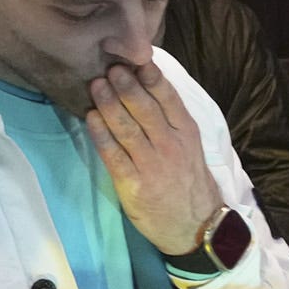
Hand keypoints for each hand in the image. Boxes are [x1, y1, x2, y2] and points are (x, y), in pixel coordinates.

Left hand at [84, 59, 228, 257]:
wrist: (197, 228)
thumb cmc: (189, 185)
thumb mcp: (192, 149)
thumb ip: (171, 123)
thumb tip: (145, 91)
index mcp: (186, 134)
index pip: (168, 99)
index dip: (151, 78)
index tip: (138, 60)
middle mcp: (170, 145)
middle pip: (145, 109)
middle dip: (126, 85)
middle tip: (110, 68)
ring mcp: (152, 165)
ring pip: (127, 128)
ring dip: (109, 104)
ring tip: (96, 85)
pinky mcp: (134, 184)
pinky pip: (114, 154)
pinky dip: (101, 134)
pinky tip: (91, 118)